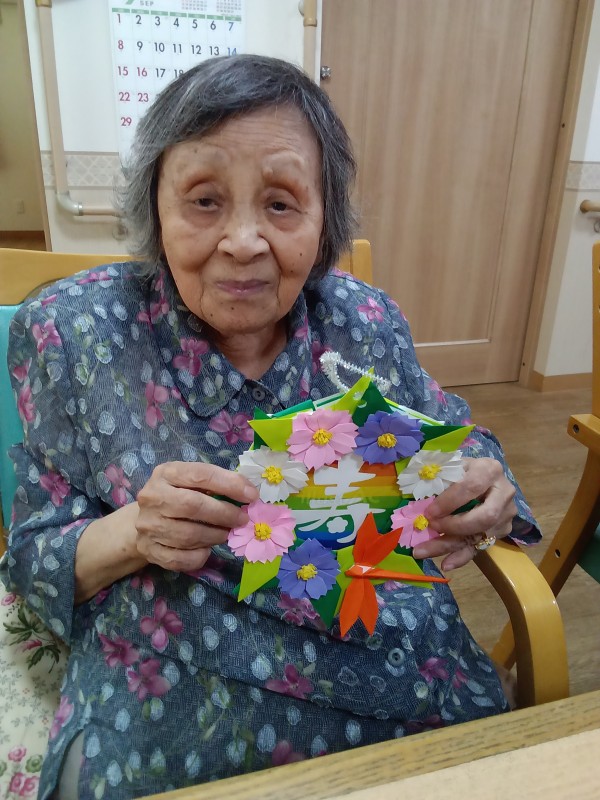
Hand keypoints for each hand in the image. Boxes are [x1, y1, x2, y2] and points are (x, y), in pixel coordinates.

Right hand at [136, 461, 258, 571]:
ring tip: (226, 533)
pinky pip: (181, 559)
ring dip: (215, 536)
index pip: (201, 475)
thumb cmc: (176, 496)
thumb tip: (249, 493)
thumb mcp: (190, 481)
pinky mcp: (149, 550)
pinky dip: (200, 555)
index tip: (251, 496)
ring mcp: (149, 526)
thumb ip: (216, 483)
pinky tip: (207, 548)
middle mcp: (153, 497)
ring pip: (189, 535)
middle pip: (193, 506)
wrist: (141, 522)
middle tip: (242, 519)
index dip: (229, 485)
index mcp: (166, 473)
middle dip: (224, 514)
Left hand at [411, 457, 515, 570]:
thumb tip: (416, 495)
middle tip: (430, 527)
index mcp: (489, 469)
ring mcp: (505, 514)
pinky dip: (461, 557)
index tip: (429, 512)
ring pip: (479, 534)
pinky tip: (446, 564)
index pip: (471, 486)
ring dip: (449, 545)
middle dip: (454, 525)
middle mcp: (503, 492)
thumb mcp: (451, 466)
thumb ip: (437, 477)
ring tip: (423, 551)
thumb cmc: (461, 471)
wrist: (484, 478)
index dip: (449, 501)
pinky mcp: (501, 531)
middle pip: (484, 516)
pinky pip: (480, 547)